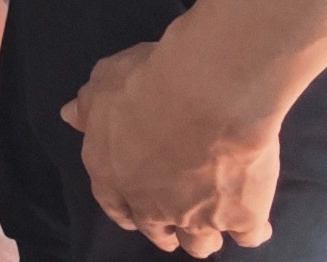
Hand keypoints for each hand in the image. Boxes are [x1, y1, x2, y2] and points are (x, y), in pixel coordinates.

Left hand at [66, 36, 283, 253]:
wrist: (206, 95)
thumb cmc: (147, 83)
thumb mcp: (104, 81)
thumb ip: (89, 105)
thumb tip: (70, 116)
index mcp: (112, 175)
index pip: (115, 206)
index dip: (128, 210)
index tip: (138, 214)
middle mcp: (151, 206)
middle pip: (160, 233)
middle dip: (167, 229)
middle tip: (177, 219)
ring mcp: (197, 217)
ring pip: (200, 244)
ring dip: (205, 234)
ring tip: (215, 223)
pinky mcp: (241, 218)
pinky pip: (250, 235)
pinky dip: (253, 228)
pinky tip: (257, 220)